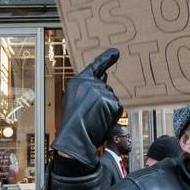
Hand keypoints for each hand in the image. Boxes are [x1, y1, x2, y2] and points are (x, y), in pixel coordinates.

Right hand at [52, 48, 122, 170]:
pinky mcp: (110, 101)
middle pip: (105, 89)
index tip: (116, 52)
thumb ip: (89, 88)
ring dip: (106, 111)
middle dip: (102, 102)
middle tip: (90, 115)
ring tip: (93, 119)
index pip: (96, 66)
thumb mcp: (76, 101)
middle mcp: (90, 83)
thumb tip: (104, 77)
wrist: (74, 136)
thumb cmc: (72, 124)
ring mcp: (101, 91)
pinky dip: (111, 117)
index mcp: (79, 81)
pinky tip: (101, 121)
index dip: (107, 58)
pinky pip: (116, 109)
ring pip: (111, 100)